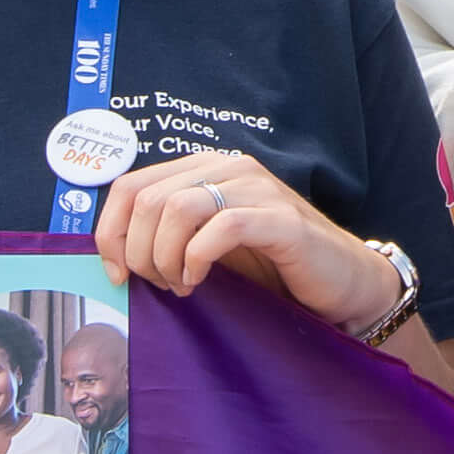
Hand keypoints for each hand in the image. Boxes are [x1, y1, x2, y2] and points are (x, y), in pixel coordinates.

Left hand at [95, 145, 395, 329]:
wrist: (342, 283)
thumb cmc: (272, 267)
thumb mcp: (208, 247)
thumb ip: (169, 236)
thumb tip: (113, 255)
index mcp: (205, 170)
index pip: (131, 186)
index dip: (111, 232)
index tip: (117, 275)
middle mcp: (229, 168)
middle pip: (148, 199)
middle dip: (140, 252)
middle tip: (160, 285)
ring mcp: (257, 189)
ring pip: (178, 208)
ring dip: (167, 258)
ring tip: (181, 285)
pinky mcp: (281, 220)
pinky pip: (221, 228)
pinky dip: (197, 259)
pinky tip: (200, 281)